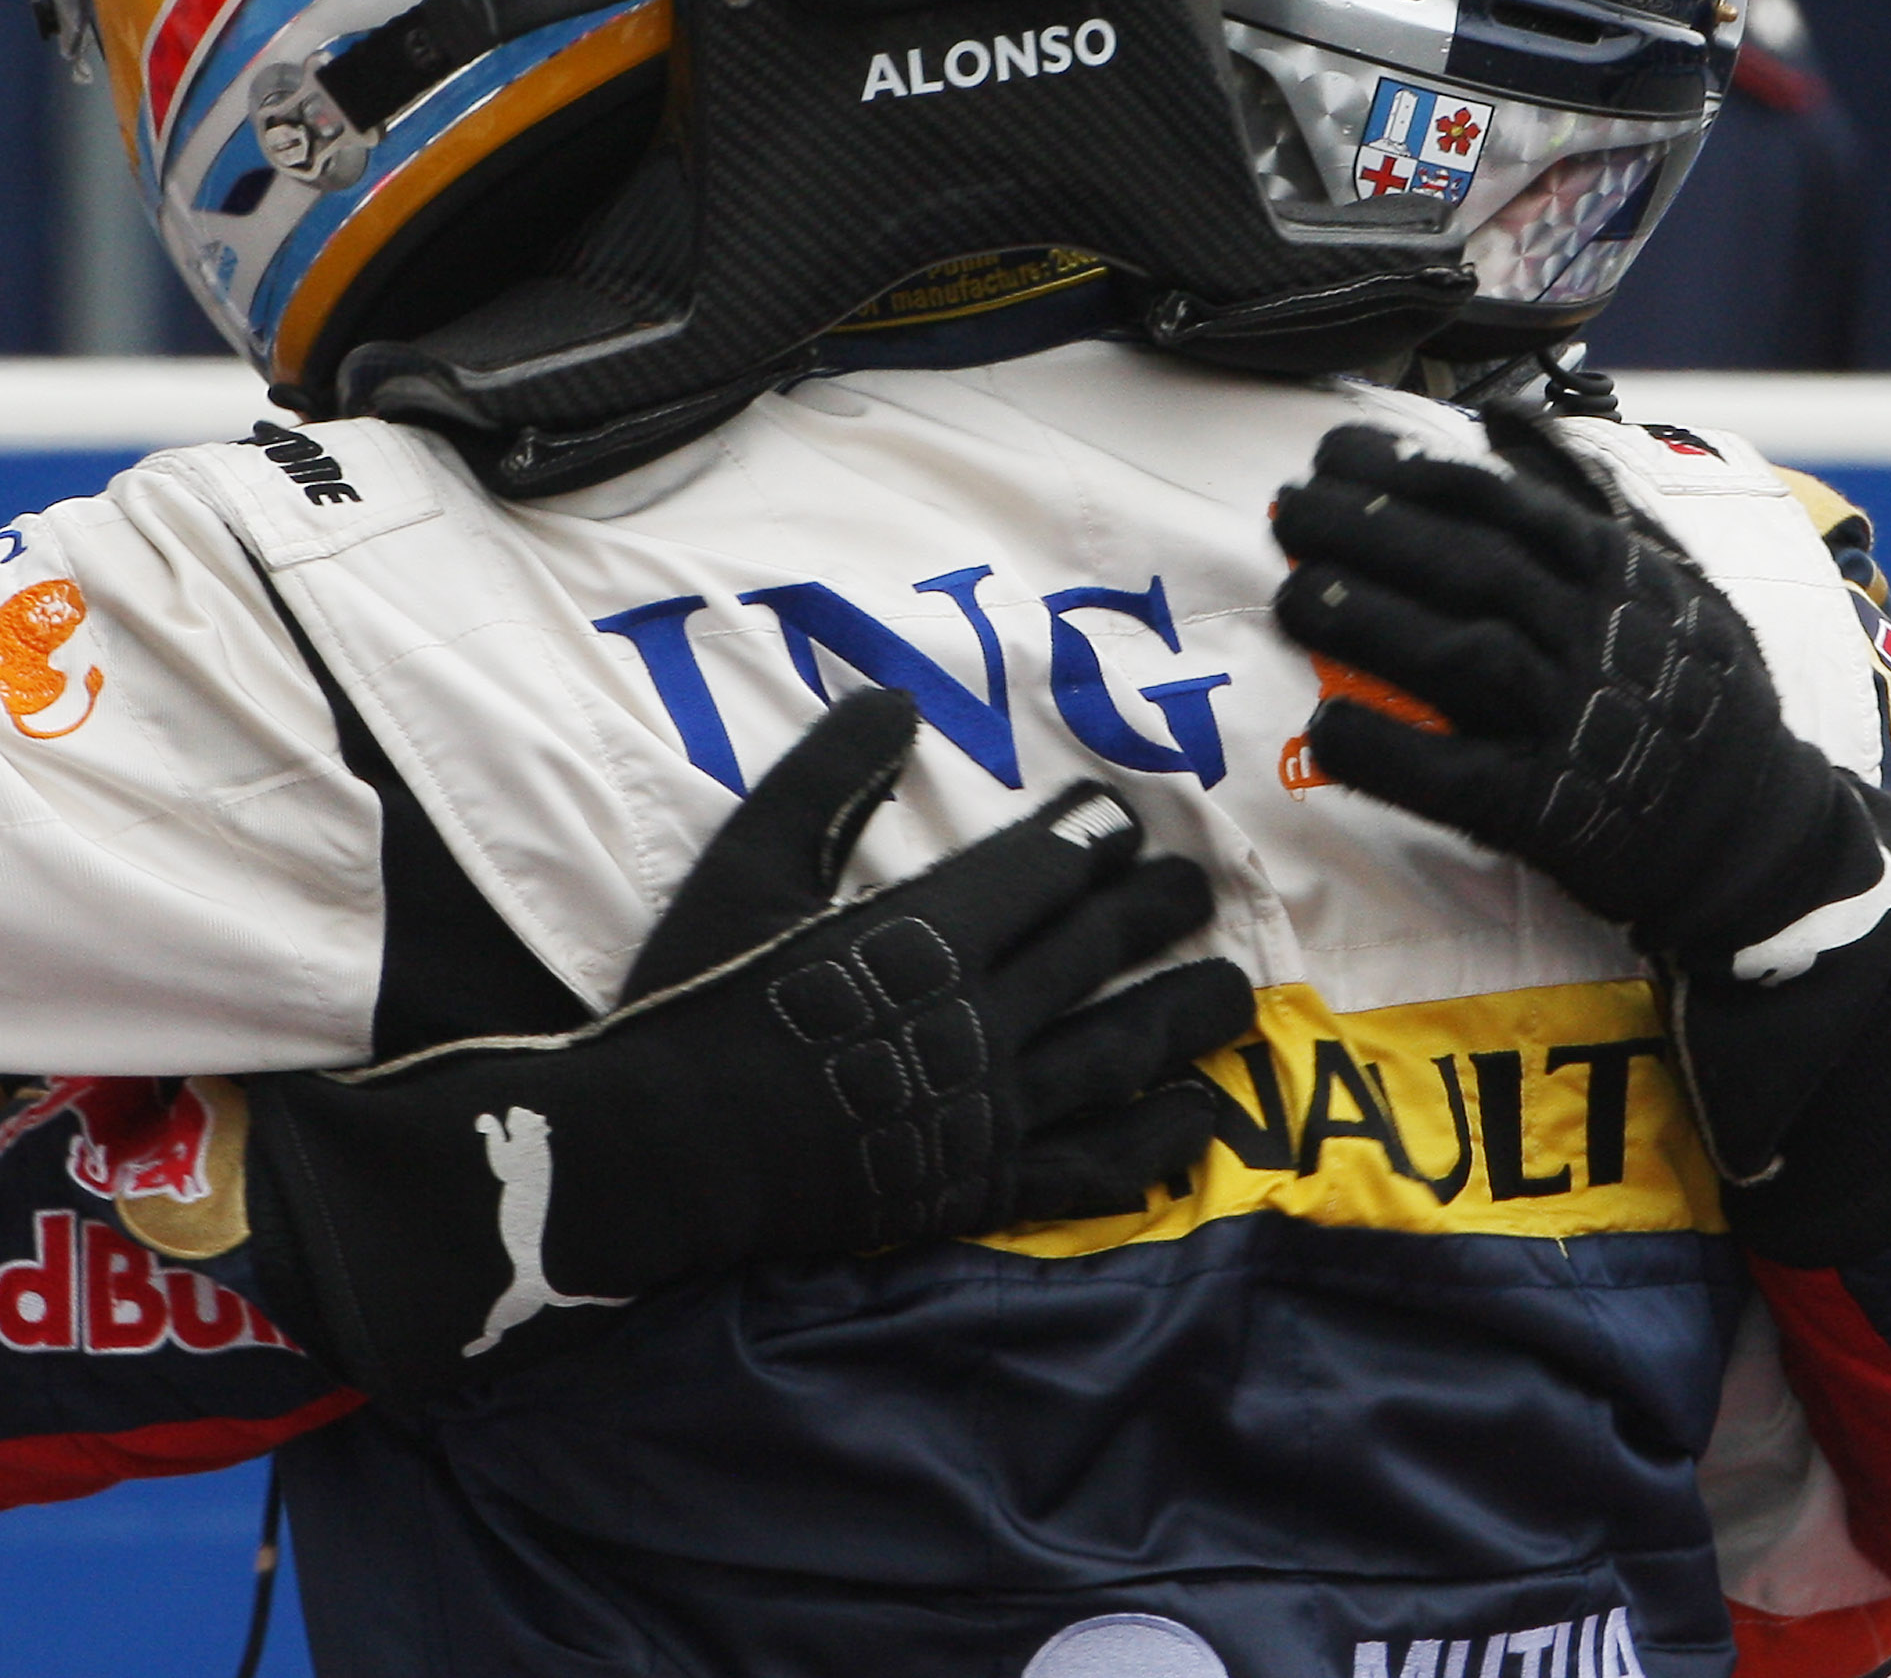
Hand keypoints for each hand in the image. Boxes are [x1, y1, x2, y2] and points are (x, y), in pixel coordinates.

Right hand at [240, 691, 1249, 1397]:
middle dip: (1154, 912)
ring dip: (1183, 1018)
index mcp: (924, 936)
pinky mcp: (978, 1188)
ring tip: (1235, 992)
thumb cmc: (693, 1001)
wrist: (655, 1155)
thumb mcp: (744, 869)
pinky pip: (1092, 1167)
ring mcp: (987, 1113)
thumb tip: (892, 701)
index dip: (1091, 841)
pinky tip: (1194, 1123)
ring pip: (1116, 1054)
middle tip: (1198, 887)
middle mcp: (976, 1022)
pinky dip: (1152, 1144)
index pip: (1040, 874)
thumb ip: (822, 782)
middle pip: (1094, 953)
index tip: (1125, 822)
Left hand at [1269, 424, 1890, 977]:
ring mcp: (1575, 722)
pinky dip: (1390, 751)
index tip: (1337, 454)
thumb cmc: (1690, 691)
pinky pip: (1455, 777)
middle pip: (1468, 567)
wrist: (1750, 827)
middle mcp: (1596, 637)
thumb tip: (1508, 421)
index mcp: (1617, 574)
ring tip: (1293, 593)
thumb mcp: (1666, 579)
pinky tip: (1328, 726)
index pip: (1501, 505)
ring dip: (1367, 620)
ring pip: (1459, 655)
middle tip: (1289, 509)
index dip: (1411, 474)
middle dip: (1367, 529)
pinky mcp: (1550, 810)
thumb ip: (1585, 501)